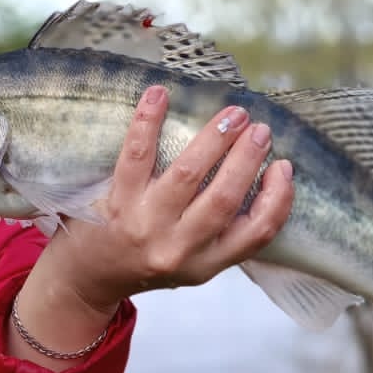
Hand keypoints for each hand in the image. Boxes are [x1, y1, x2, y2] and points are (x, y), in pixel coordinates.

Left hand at [45, 84, 294, 313]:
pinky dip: (148, 121)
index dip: (279, 197)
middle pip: (224, 198)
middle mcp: (177, 248)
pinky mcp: (115, 203)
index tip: (283, 166)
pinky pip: (136, 156)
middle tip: (260, 128)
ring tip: (233, 114)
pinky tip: (160, 95)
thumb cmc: (149, 258)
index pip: (256, 232)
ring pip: (187, 175)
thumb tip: (266, 174)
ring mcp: (144, 225)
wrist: (89, 277)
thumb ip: (226, 231)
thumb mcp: (195, 261)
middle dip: (247, 158)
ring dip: (214, 139)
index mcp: (206, 263)